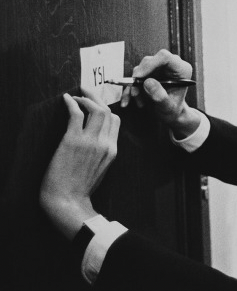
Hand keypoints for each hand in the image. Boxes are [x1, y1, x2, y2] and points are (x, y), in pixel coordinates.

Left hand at [39, 91, 119, 239]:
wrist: (67, 200)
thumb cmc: (79, 188)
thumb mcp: (100, 169)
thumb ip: (102, 151)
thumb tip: (95, 137)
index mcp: (112, 151)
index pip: (116, 121)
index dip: (105, 109)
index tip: (95, 103)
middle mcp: (104, 144)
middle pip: (108, 111)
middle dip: (97, 97)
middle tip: (86, 89)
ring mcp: (90, 142)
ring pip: (96, 110)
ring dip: (86, 97)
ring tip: (77, 94)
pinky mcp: (73, 141)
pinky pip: (76, 114)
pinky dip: (71, 103)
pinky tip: (67, 99)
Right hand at [121, 49, 197, 136]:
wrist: (169, 113)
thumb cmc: (173, 109)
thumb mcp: (168, 107)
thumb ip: (160, 96)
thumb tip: (148, 82)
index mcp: (181, 69)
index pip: (164, 57)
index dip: (149, 64)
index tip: (138, 77)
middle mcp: (170, 65)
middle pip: (149, 61)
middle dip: (138, 78)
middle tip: (135, 94)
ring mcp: (159, 67)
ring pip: (140, 69)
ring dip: (135, 86)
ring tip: (140, 102)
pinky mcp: (149, 71)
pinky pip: (136, 76)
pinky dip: (131, 88)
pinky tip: (130, 100)